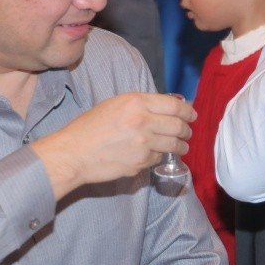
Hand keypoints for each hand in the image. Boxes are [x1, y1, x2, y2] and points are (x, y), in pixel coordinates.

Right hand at [30, 92, 195, 197]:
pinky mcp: (140, 162)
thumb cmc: (89, 128)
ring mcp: (143, 143)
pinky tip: (153, 155)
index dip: (187, 111)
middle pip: (178, 125)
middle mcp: (143, 121)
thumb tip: (167, 107)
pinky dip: (158, 156)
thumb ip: (141, 105)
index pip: (173, 105)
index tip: (192, 115)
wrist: (73, 154)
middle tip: (188, 132)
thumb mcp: (114, 105)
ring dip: (180, 146)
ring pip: (173, 144)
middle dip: (186, 130)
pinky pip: (157, 158)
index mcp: (136, 102)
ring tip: (182, 146)